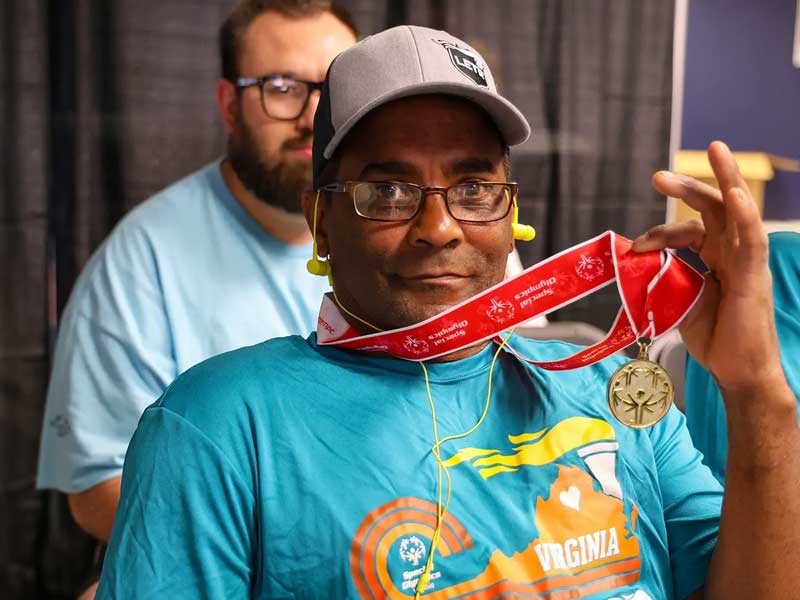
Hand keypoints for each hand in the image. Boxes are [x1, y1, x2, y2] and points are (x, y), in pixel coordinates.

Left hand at [633, 141, 783, 393]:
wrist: (737, 371)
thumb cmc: (715, 338)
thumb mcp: (681, 302)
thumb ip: (664, 280)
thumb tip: (636, 266)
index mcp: (719, 258)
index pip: (690, 230)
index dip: (660, 232)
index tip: (635, 246)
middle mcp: (735, 254)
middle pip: (715, 209)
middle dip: (689, 188)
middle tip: (658, 175)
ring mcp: (747, 263)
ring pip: (739, 211)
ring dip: (725, 179)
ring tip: (715, 149)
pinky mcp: (754, 277)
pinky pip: (752, 240)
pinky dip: (744, 214)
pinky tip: (735, 193)